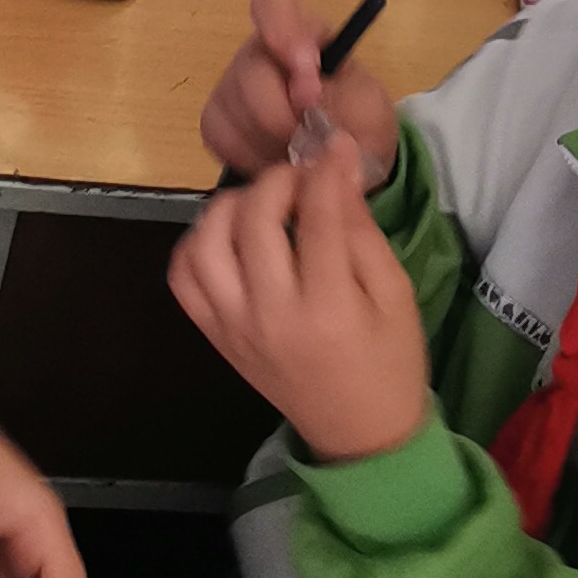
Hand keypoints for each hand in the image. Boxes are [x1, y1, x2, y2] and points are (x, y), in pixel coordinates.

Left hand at [168, 144, 429, 462]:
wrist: (358, 433)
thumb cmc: (388, 360)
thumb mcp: (394, 293)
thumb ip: (360, 231)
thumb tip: (335, 165)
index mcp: (328, 309)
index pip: (318, 217)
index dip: (327, 168)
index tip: (334, 144)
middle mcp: (270, 316)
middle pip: (254, 220)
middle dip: (279, 181)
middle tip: (302, 180)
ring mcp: (234, 327)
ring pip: (205, 242)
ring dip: (231, 207)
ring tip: (263, 207)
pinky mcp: (214, 336)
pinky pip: (183, 277)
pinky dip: (197, 244)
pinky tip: (230, 237)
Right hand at [200, 0, 398, 184]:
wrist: (342, 158)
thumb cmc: (355, 120)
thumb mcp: (367, 109)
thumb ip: (343, 100)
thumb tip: (307, 102)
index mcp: (302, 31)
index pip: (272, 5)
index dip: (282, 33)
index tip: (308, 70)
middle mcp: (259, 52)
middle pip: (249, 71)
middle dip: (280, 113)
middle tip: (308, 138)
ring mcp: (232, 85)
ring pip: (233, 109)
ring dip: (269, 142)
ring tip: (297, 154)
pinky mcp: (216, 120)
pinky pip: (220, 136)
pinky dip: (250, 157)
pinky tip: (274, 160)